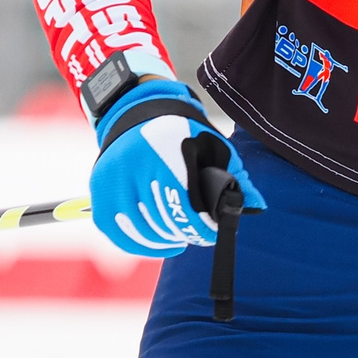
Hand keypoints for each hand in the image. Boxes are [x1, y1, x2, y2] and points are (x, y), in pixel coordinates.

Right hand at [89, 79, 266, 256]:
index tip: (211, 233)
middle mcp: (133, 160)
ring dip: (162, 241)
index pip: (184, 201)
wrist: (138, 113)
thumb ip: (235, 176)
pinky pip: (118, 232)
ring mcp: (112, 177)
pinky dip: (138, 244)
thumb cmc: (182, 135)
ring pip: (140, 229)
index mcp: (166, 145)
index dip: (200, 226)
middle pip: (162, 218)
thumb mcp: (212, 145)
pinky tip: (158, 243)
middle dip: (184, 233)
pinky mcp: (100, 192)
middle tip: (197, 235)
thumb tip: (257, 206)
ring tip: (178, 239)